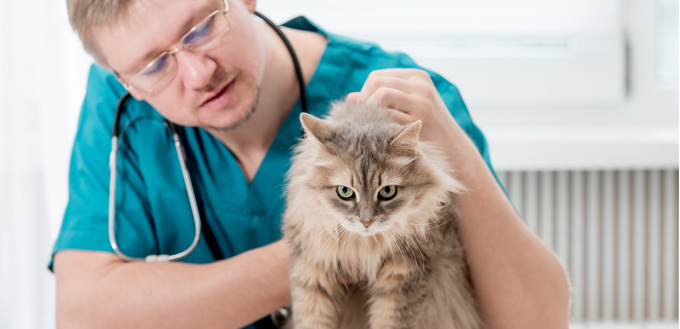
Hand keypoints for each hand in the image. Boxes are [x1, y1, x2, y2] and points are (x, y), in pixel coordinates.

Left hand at [345, 68, 459, 146]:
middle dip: (364, 101)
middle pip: (376, 82)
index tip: (363, 113)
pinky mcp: (421, 118)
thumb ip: (383, 99)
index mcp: (417, 76)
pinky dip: (379, 124)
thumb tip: (350, 99)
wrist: (454, 149)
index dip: (364, 94)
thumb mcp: (408, 106)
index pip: (377, 76)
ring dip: (370, 112)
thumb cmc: (427, 128)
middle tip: (362, 121)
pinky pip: (389, 115)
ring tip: (370, 127)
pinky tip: (379, 135)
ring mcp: (422, 100)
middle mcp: (420, 84)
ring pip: (382, 95)